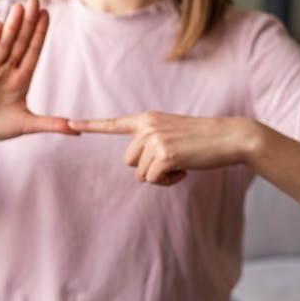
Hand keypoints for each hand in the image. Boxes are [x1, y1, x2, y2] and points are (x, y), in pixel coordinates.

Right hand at [0, 0, 76, 147]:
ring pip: (3, 45)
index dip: (40, 33)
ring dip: (12, 27)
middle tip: (35, 0)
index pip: (33, 51)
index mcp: (21, 79)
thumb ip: (51, 124)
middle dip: (28, 22)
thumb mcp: (28, 125)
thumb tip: (77, 130)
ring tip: (20, 7)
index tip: (47, 13)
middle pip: (20, 43)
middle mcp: (6, 71)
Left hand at [69, 111, 257, 184]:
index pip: (113, 124)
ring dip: (160, 175)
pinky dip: (169, 181)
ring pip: (141, 174)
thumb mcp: (170, 133)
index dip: (90, 125)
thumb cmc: (200, 139)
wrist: (229, 136)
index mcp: (147, 119)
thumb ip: (149, 143)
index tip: (69, 123)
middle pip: (129, 161)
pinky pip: (155, 180)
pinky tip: (185, 169)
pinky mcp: (165, 156)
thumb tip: (137, 170)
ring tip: (181, 162)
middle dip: (148, 167)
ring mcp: (155, 140)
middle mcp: (147, 127)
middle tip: (173, 159)